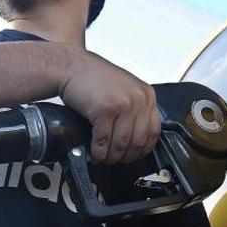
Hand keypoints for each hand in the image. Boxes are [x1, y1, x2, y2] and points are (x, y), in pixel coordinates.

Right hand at [58, 49, 160, 163]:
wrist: (72, 67)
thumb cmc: (94, 79)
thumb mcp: (125, 90)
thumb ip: (135, 110)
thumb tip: (137, 140)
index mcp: (146, 95)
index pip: (154, 131)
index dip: (143, 149)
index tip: (134, 155)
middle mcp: (138, 99)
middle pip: (138, 140)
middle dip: (126, 156)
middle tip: (116, 159)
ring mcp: (122, 103)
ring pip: (121, 143)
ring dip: (111, 156)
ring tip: (104, 157)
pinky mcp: (105, 109)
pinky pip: (104, 140)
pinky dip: (99, 151)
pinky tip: (95, 151)